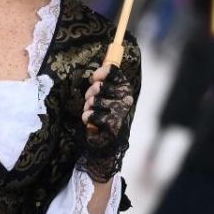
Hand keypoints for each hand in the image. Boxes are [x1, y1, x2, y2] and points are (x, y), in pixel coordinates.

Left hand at [79, 64, 134, 181]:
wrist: (106, 142)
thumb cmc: (103, 114)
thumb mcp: (104, 95)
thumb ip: (101, 83)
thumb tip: (94, 75)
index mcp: (125, 89)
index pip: (112, 71)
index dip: (99, 74)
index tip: (93, 80)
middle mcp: (126, 99)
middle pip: (98, 87)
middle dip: (89, 94)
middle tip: (91, 101)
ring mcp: (120, 113)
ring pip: (93, 101)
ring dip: (87, 108)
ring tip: (92, 112)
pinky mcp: (113, 126)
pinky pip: (90, 115)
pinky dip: (87, 118)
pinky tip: (92, 123)